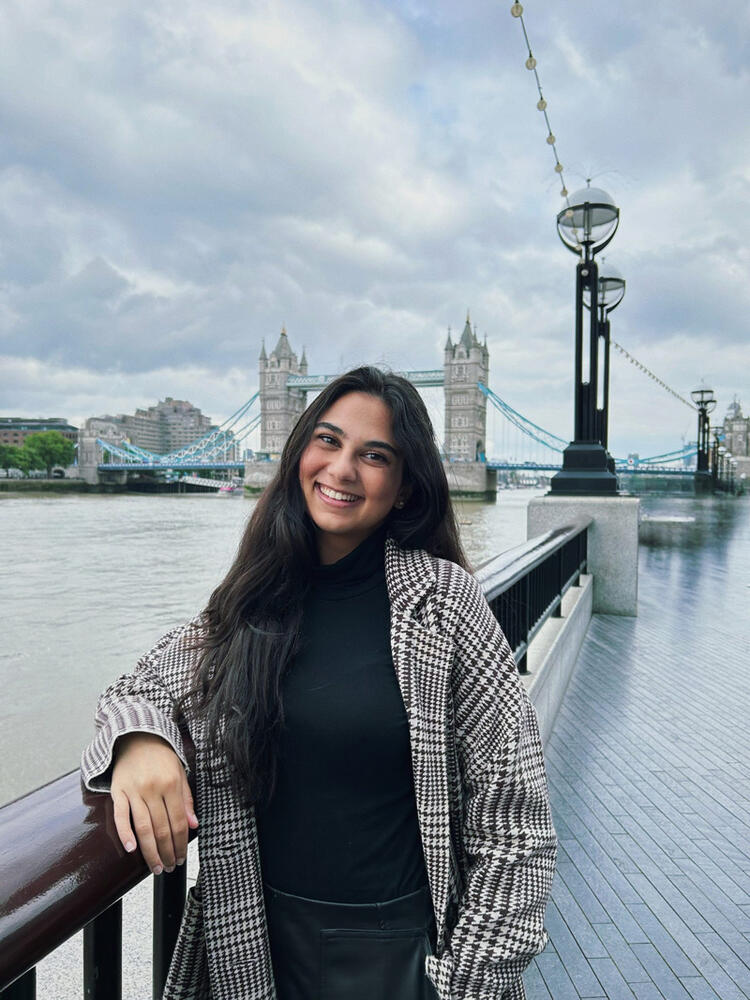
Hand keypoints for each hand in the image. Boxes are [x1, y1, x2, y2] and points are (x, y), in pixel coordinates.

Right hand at [110, 732, 198, 874]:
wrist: (137, 736)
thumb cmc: (161, 757)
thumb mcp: (180, 773)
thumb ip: (186, 800)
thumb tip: (194, 825)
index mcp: (171, 784)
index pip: (178, 822)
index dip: (180, 844)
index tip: (181, 858)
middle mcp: (153, 788)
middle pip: (161, 828)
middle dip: (166, 852)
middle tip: (169, 867)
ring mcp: (134, 791)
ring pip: (142, 827)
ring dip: (150, 851)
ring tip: (156, 867)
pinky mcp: (118, 791)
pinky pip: (120, 816)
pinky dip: (124, 833)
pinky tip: (131, 849)